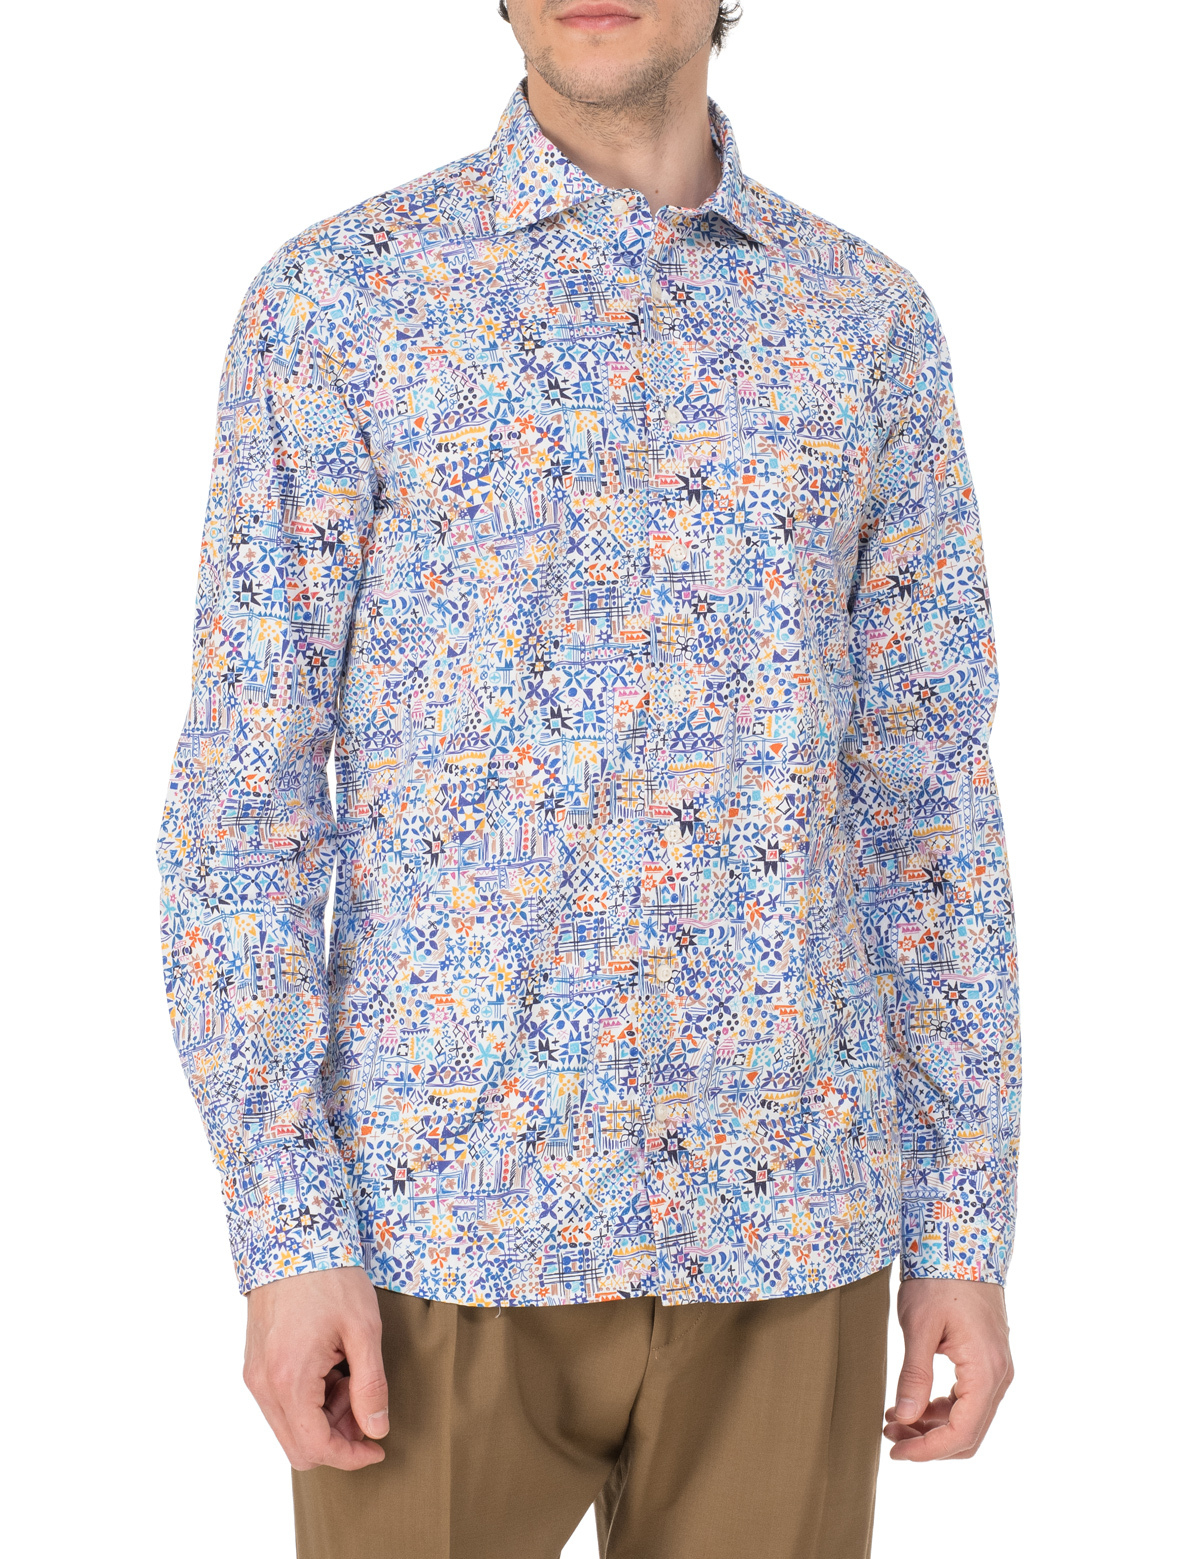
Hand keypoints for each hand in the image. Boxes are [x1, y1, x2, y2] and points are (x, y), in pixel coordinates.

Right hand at [243, 1266, 388, 1470]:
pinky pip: (281, 1403)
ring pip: (289, 1426)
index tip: (378, 1448)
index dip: (350, 1457)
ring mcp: (254, 1374)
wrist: (293, 1237)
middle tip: (367, 1409)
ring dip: (324, 1418)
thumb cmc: (330, 1278)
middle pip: (298, 1446)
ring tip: (351, 1377)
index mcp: (289, 1380)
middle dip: (337, 1439)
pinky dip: (308, 1400)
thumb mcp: (363, 1330)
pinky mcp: (254, 1362)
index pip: (316, 1447)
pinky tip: (332, 1368)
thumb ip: (370, 1386)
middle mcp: (263, 1384)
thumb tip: (376, 1429)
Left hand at [884, 1277, 1013, 1460]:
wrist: (961, 1243)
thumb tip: (906, 1419)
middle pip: (968, 1433)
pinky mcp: (987, 1360)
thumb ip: (915, 1375)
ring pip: (969, 1418)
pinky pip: (968, 1399)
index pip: (962, 1433)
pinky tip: (912, 1404)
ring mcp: (996, 1368)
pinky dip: (941, 1409)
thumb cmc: (939, 1279)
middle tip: (889, 1436)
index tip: (896, 1453)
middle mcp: (999, 1375)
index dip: (928, 1451)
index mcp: (985, 1371)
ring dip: (933, 1427)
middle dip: (928, 1443)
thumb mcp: (920, 1325)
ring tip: (894, 1420)